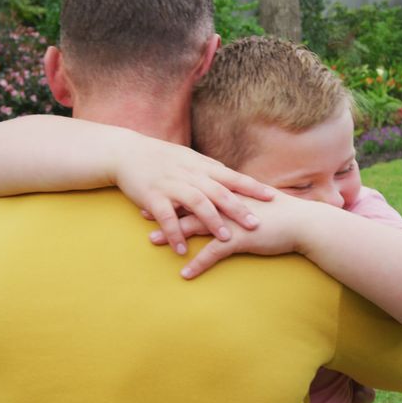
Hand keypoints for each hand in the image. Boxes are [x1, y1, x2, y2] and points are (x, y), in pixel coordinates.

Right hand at [114, 137, 275, 255]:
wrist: (127, 153)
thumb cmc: (163, 158)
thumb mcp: (190, 160)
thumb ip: (212, 172)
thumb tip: (235, 181)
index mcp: (202, 166)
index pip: (233, 177)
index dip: (253, 187)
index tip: (273, 197)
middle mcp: (190, 174)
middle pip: (219, 191)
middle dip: (238, 209)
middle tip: (256, 224)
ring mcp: (171, 185)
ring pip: (196, 203)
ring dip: (212, 221)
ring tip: (226, 239)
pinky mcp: (152, 196)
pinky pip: (166, 217)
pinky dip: (174, 233)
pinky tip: (182, 250)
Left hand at [150, 194, 312, 278]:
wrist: (303, 223)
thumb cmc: (283, 214)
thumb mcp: (257, 201)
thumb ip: (240, 199)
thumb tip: (229, 200)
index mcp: (229, 194)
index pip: (196, 189)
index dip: (175, 191)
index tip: (156, 192)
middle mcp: (226, 204)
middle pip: (189, 205)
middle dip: (164, 210)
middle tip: (143, 213)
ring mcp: (231, 221)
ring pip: (194, 227)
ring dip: (172, 235)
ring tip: (151, 242)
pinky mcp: (240, 239)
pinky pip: (213, 253)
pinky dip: (197, 263)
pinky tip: (185, 274)